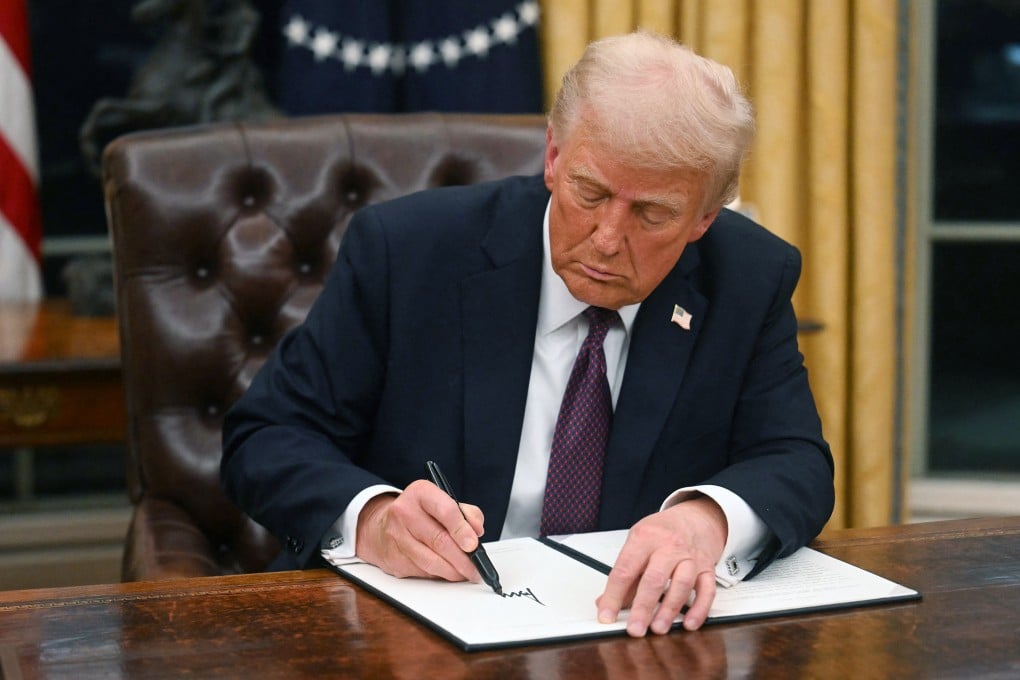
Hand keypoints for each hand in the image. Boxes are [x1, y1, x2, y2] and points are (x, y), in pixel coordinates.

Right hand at [355, 479, 485, 581]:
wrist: (382, 526)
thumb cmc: (419, 513)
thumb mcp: (443, 501)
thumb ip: (466, 513)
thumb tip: (476, 531)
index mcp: (420, 493)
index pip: (446, 511)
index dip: (462, 530)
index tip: (474, 544)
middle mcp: (404, 512)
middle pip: (439, 540)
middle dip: (462, 559)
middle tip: (475, 567)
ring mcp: (396, 537)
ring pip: (431, 561)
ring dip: (453, 571)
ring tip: (465, 573)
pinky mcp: (394, 558)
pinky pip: (422, 571)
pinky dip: (439, 574)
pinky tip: (447, 571)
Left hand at [596, 496, 726, 635]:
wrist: (695, 517)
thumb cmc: (663, 531)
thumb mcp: (637, 542)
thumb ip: (624, 573)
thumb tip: (605, 602)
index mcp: (644, 537)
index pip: (625, 570)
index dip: (614, 596)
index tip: (607, 615)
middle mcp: (669, 546)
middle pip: (654, 578)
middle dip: (643, 608)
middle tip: (634, 629)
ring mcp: (690, 557)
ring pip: (681, 584)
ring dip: (669, 610)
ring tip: (658, 628)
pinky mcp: (707, 568)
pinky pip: (707, 591)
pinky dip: (699, 609)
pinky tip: (688, 624)